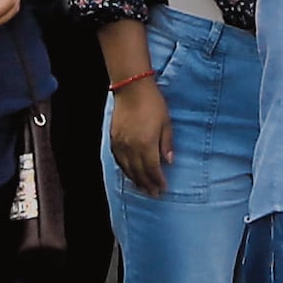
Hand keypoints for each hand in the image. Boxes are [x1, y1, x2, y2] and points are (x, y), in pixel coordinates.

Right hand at [108, 71, 171, 194]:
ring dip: (136, 180)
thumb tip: (169, 161)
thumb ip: (166, 144)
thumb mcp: (166, 123)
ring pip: (128, 169)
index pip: (152, 170)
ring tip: (143, 188)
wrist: (132, 89)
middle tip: (154, 194)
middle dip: (147, 185)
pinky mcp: (114, 139)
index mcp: (146, 145)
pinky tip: (129, 174)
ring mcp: (121, 144)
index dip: (158, 181)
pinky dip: (125, 170)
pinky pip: (119, 160)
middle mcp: (131, 148)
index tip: (163, 188)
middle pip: (139, 173)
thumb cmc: (153, 104)